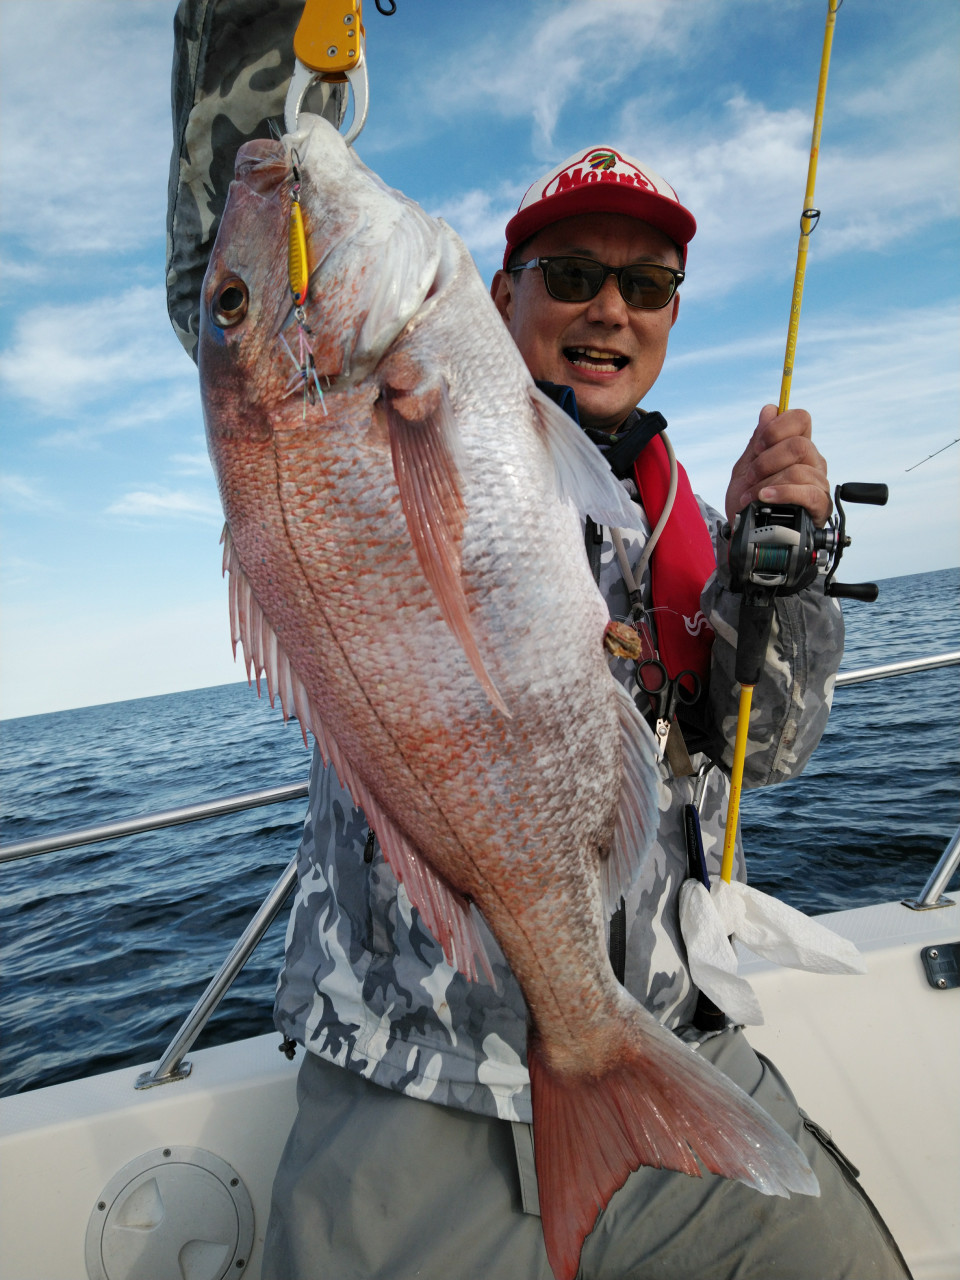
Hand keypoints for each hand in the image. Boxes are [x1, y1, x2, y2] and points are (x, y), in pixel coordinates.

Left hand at [725, 404, 831, 527]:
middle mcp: (812, 463)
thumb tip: (770, 410)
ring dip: (768, 482)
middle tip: (751, 476)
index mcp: (796, 448)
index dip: (778, 427)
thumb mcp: (745, 470)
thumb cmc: (748, 503)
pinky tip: (766, 497)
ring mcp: (818, 484)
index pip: (800, 418)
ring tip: (751, 496)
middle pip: (800, 444)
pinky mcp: (820, 507)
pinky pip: (808, 492)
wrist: (747, 536)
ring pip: (800, 470)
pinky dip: (782, 493)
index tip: (758, 446)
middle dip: (767, 460)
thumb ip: (758, 442)